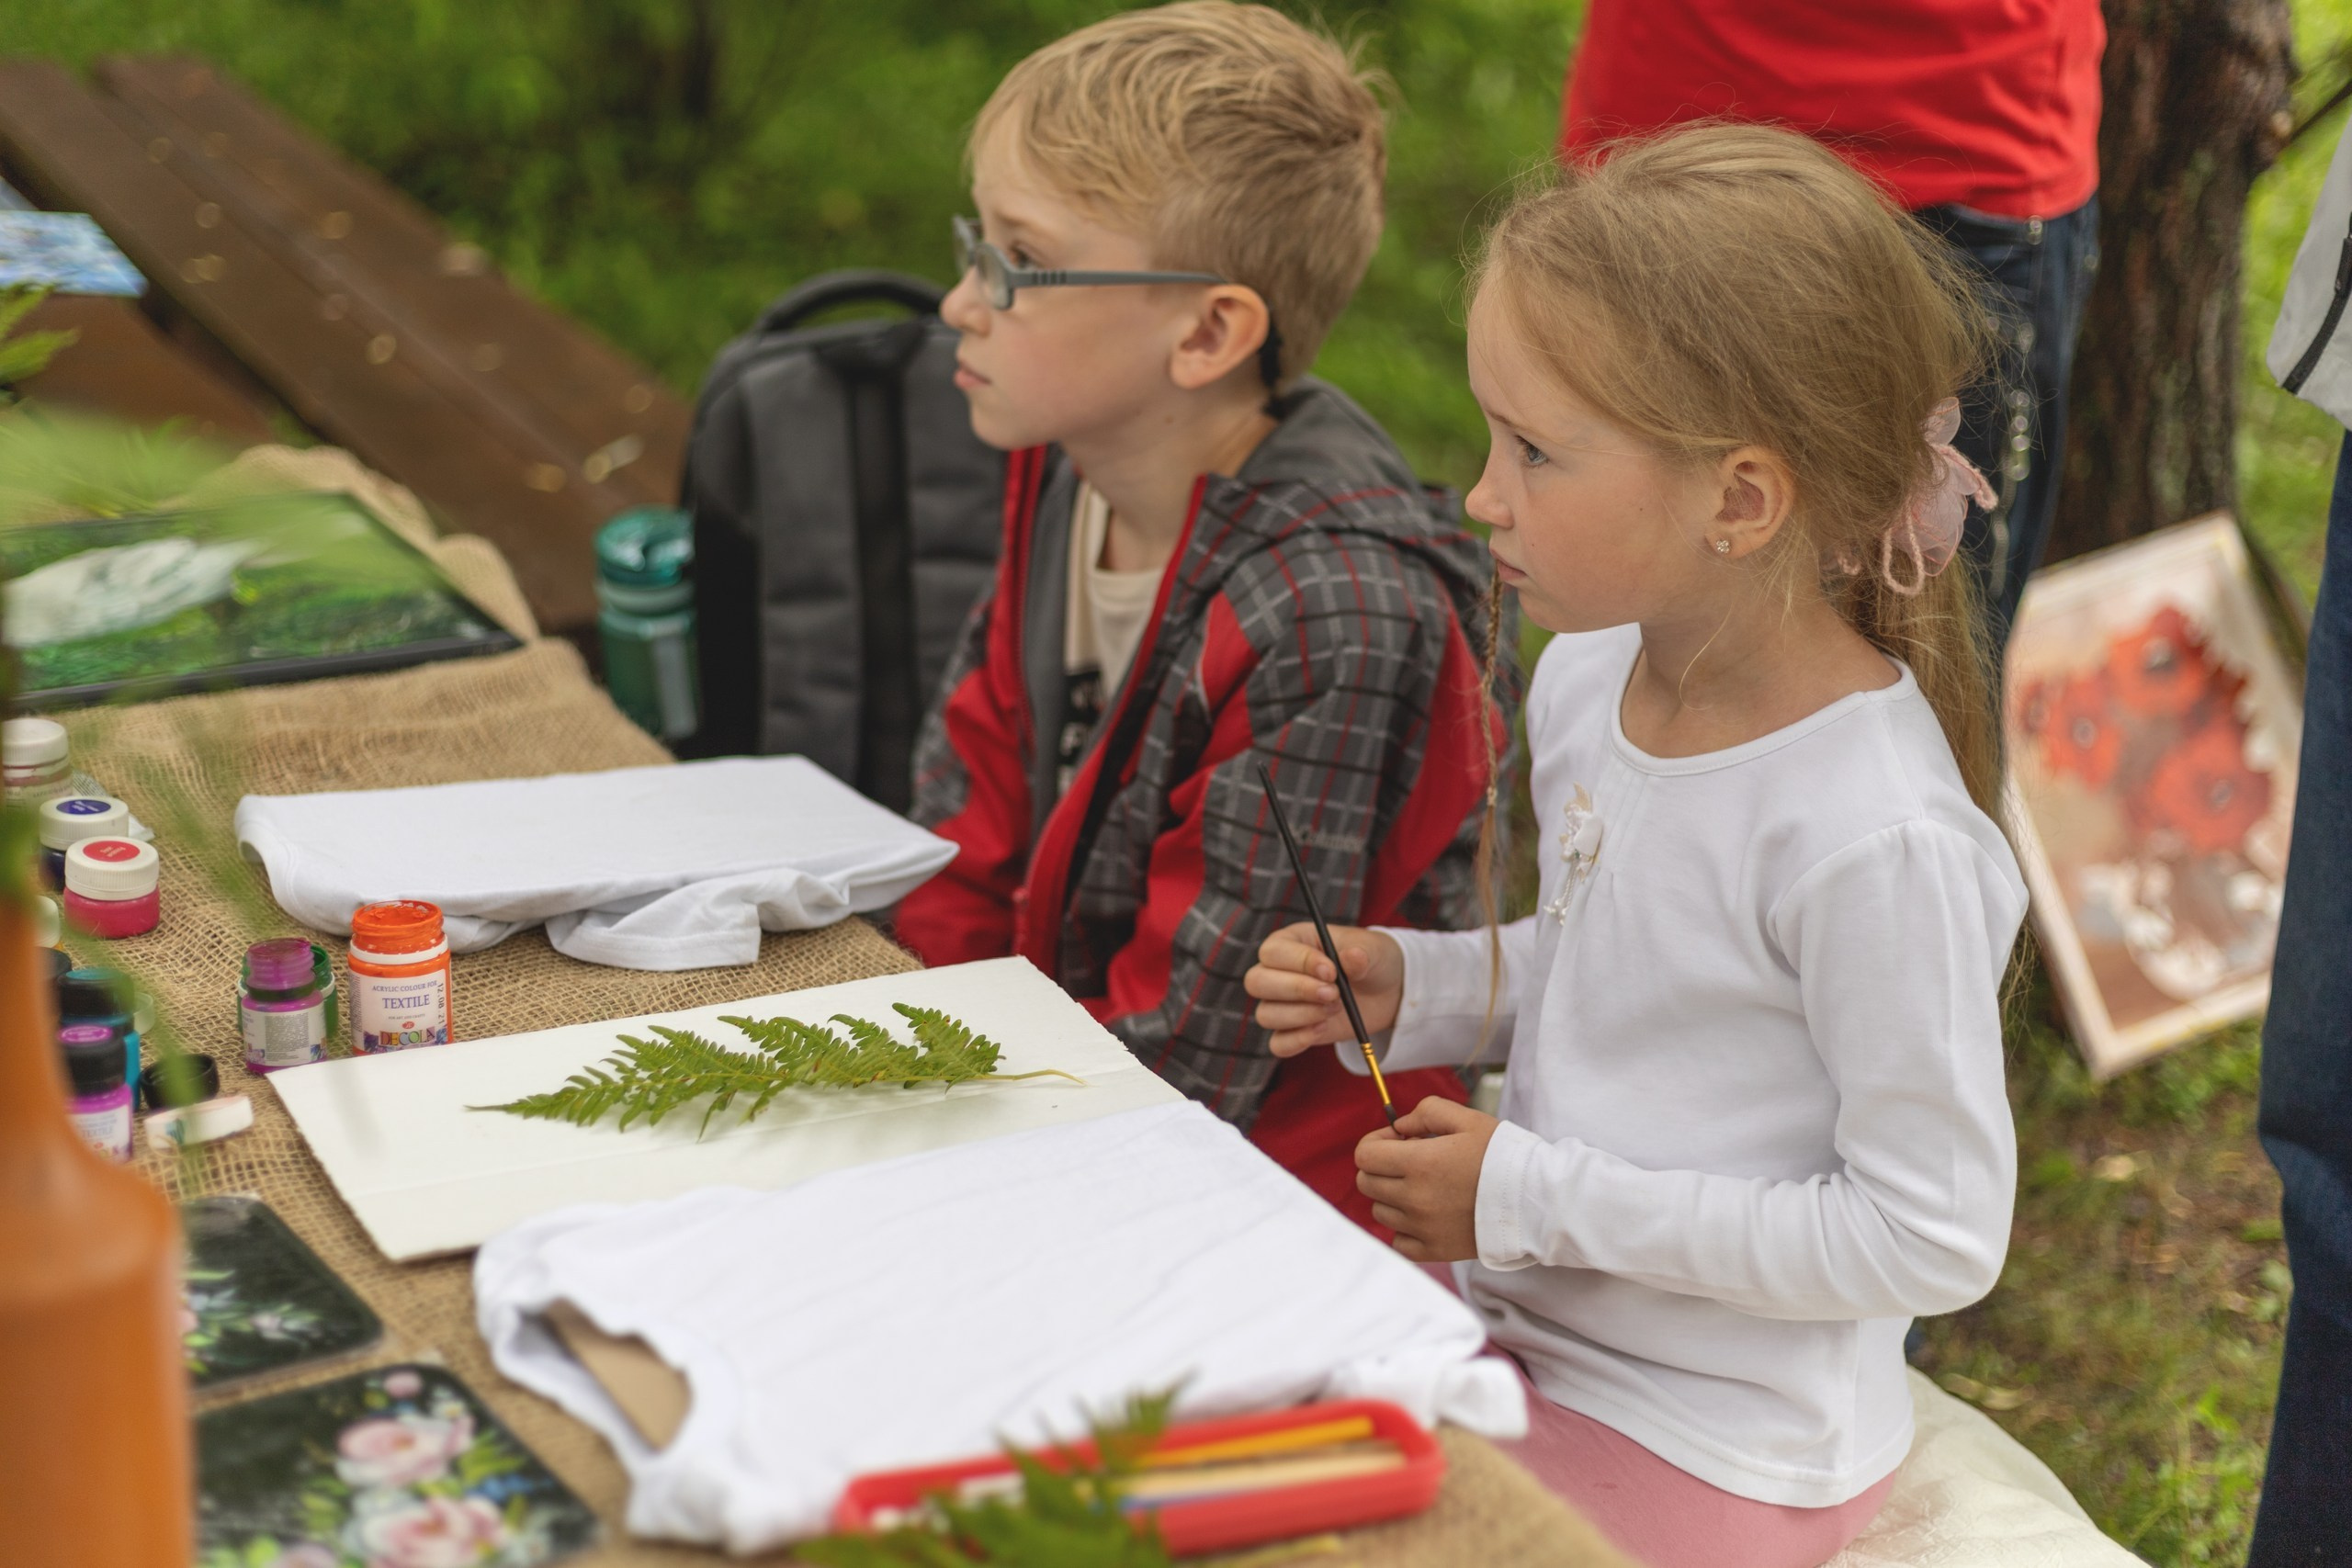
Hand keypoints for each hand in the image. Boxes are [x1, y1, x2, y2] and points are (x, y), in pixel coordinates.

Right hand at [1244, 923, 1403, 1056]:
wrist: (1385, 991)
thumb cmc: (1370, 960)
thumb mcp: (1372, 949)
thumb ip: (1361, 953)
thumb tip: (1353, 957)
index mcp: (1290, 942)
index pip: (1273, 951)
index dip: (1299, 962)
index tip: (1332, 972)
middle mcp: (1277, 972)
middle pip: (1256, 982)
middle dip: (1297, 990)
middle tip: (1333, 993)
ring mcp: (1281, 1004)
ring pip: (1266, 1015)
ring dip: (1303, 1015)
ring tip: (1336, 1007)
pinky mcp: (1292, 1032)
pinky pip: (1277, 1044)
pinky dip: (1298, 1041)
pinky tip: (1324, 1028)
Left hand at [1357, 1097, 1499, 1261]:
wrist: (1535, 1201)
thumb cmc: (1503, 1156)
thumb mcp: (1468, 1119)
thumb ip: (1427, 1112)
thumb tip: (1400, 1126)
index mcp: (1419, 1163)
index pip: (1364, 1156)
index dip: (1375, 1142)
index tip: (1397, 1140)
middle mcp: (1414, 1198)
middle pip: (1367, 1183)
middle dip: (1382, 1167)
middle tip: (1410, 1161)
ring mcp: (1422, 1228)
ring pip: (1380, 1211)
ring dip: (1392, 1196)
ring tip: (1423, 1187)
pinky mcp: (1435, 1251)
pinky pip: (1399, 1242)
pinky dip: (1404, 1229)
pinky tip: (1425, 1215)